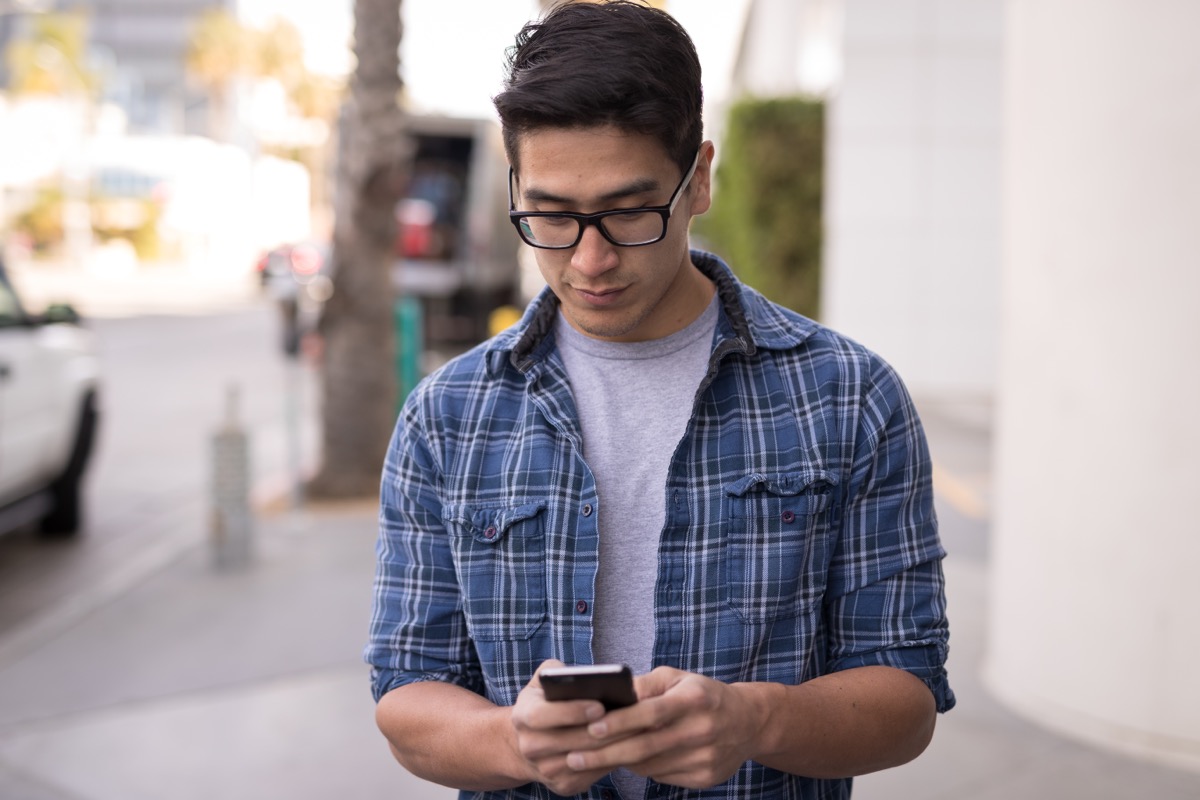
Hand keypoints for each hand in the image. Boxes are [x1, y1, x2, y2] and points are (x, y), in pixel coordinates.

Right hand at [510, 660, 630, 795]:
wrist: (530, 741)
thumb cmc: (545, 702)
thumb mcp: (543, 681)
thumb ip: (557, 672)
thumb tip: (585, 676)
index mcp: (522, 716)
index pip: (542, 716)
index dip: (571, 711)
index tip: (599, 705)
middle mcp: (529, 747)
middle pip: (570, 741)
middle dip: (603, 729)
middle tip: (633, 717)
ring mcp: (545, 770)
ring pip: (586, 760)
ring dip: (614, 745)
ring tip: (639, 728)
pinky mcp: (562, 786)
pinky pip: (593, 775)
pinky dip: (613, 760)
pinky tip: (632, 745)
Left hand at [566, 667, 762, 789]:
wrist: (748, 722)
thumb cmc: (701, 694)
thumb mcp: (677, 678)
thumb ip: (645, 685)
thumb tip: (610, 695)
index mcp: (694, 699)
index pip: (651, 713)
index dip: (620, 722)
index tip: (590, 728)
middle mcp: (702, 729)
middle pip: (645, 747)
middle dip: (605, 754)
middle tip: (574, 757)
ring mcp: (705, 757)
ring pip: (649, 765)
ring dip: (618, 762)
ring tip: (590, 758)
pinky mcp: (705, 778)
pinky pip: (662, 777)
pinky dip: (641, 769)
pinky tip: (626, 761)